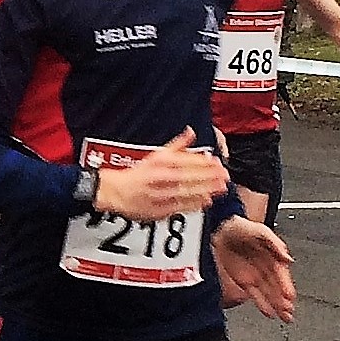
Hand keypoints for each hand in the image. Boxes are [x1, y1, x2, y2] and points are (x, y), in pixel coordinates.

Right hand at [93, 127, 226, 219]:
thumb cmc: (137, 175)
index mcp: (160, 163)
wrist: (115, 192)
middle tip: (224, 176)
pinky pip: (180, 206)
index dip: (205, 162)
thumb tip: (191, 132)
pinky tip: (205, 201)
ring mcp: (160, 194)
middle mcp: (160, 178)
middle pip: (189, 176)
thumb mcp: (156, 155)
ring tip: (220, 189)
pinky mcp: (159, 209)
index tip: (218, 163)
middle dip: (209, 177)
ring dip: (205, 190)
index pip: (187, 161)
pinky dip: (194, 204)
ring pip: (187, 192)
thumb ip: (177, 145)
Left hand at [215, 216, 295, 321]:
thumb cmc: (239, 227)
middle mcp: (265, 268)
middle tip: (290, 312)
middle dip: (285, 301)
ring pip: (268, 293)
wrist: (217, 229)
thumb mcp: (259, 230)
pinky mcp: (242, 281)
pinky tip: (268, 312)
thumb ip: (274, 243)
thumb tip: (288, 258)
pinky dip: (262, 303)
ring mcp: (254, 275)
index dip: (286, 285)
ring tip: (284, 316)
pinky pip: (254, 294)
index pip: (282, 274)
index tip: (290, 296)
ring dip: (277, 305)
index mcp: (272, 257)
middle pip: (277, 287)